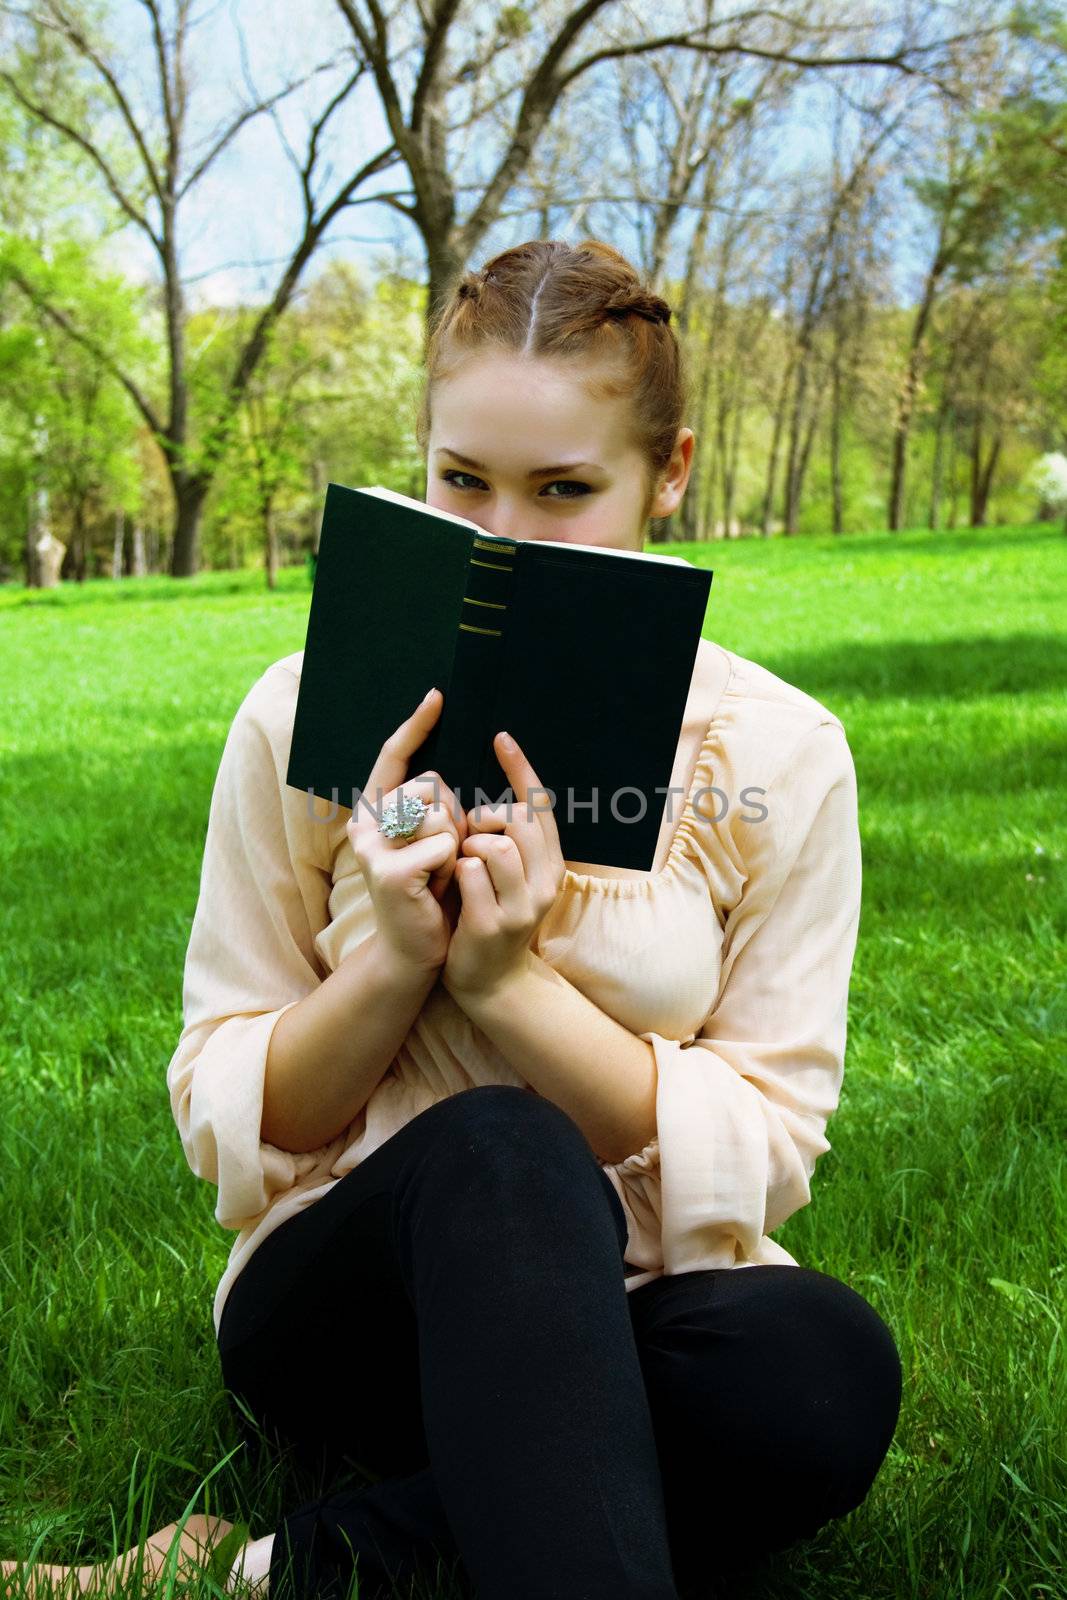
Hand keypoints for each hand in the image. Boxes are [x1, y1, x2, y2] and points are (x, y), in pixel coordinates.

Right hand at [346, 688, 468, 974]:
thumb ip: (431, 809)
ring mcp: (373, 848)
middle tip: (441, 856)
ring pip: (442, 814)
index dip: (415, 726)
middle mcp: (365, 824)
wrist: (416, 951)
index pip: (394, 757)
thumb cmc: (431, 893)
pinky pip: (445, 845)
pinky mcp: (389, 872)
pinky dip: (452, 868)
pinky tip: (436, 889)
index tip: (437, 696)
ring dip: (455, 845)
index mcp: (374, 812)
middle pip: (432, 785)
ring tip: (439, 874)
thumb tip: (445, 775)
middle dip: (453, 817)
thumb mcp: (432, 842)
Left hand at [441, 730, 565, 999]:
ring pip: (494, 845)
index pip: (539, 806)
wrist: (490, 979)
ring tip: (463, 864)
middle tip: (470, 835)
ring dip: (469, 848)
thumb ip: (510, 842)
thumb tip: (495, 801)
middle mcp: (545, 883)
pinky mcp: (493, 923)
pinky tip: (454, 888)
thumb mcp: (511, 876)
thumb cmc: (492, 915)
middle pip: (517, 820)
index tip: (501, 737)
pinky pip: (469, 873)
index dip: (520, 768)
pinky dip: (456, 872)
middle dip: (486, 818)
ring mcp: (522, 905)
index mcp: (552, 865)